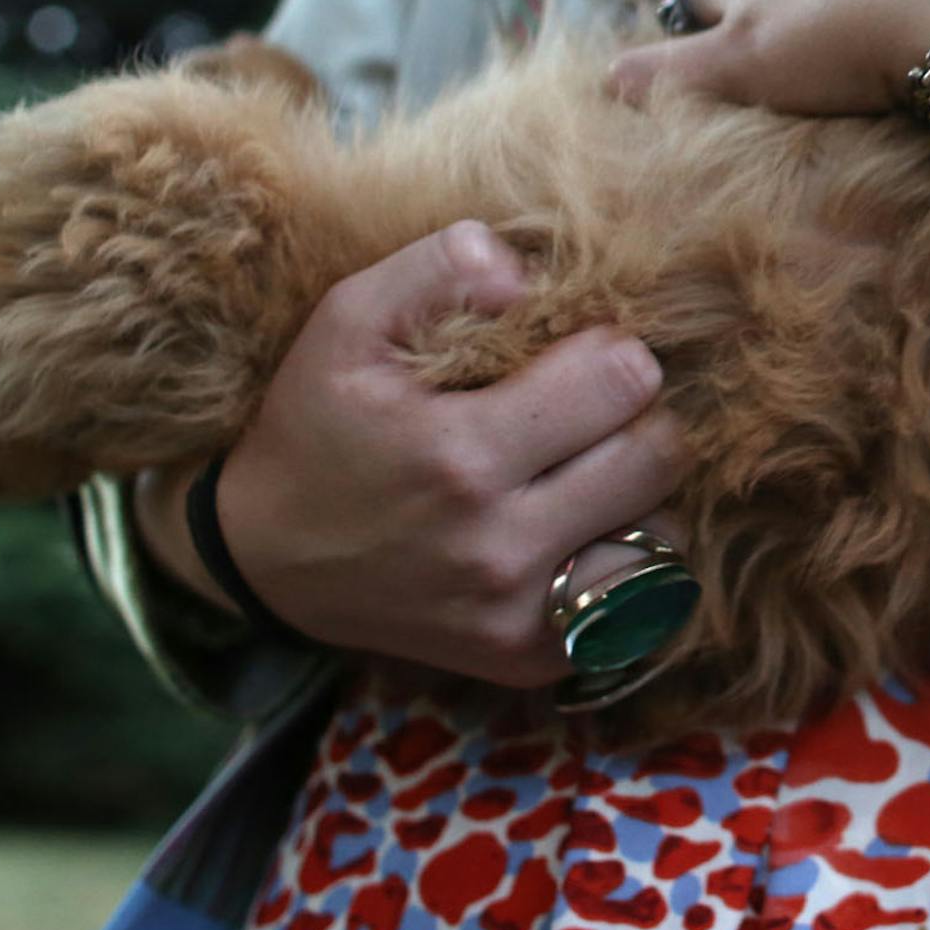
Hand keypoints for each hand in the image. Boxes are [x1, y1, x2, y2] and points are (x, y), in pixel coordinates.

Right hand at [136, 221, 687, 687]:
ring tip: (582, 469)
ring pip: (664, 531)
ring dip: (636, 493)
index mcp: (460, 455)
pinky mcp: (530, 659)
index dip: (609, 350)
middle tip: (589, 410)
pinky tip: (578, 529)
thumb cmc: (318, 426)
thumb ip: (439, 270)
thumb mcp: (346, 323)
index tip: (573, 355)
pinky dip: (625, 560)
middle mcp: (499, 547)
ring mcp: (519, 615)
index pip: (624, 378)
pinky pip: (639, 601)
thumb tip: (526, 274)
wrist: (265, 562)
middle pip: (660, 454)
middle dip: (636, 416)